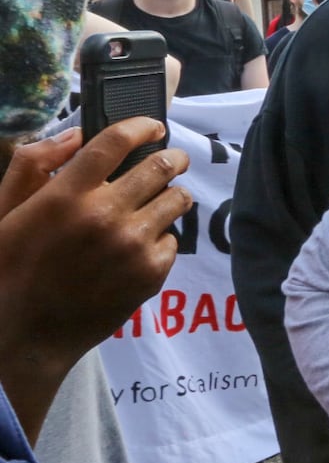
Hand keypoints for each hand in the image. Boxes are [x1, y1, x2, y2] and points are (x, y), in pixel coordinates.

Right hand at [0, 120, 190, 437]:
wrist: (21, 337)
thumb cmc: (8, 269)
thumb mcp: (4, 212)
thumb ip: (32, 166)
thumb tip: (74, 136)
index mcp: (65, 194)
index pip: (116, 141)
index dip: (142, 125)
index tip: (154, 126)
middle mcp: (104, 215)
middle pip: (161, 165)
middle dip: (171, 157)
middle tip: (172, 160)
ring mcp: (131, 245)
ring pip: (177, 199)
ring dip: (172, 194)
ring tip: (163, 199)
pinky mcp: (150, 274)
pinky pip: (172, 240)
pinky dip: (162, 238)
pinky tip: (142, 244)